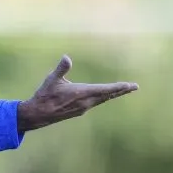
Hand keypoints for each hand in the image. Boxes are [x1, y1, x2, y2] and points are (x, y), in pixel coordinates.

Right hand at [17, 55, 138, 131]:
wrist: (38, 114)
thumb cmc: (44, 95)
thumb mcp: (52, 79)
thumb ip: (61, 69)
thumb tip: (66, 57)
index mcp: (81, 94)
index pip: (104, 90)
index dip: (117, 87)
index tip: (129, 85)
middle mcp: (85, 102)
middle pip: (108, 95)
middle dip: (121, 90)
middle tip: (135, 87)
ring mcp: (83, 108)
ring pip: (103, 100)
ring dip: (114, 94)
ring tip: (124, 90)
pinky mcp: (79, 110)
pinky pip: (96, 102)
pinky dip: (104, 97)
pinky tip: (106, 96)